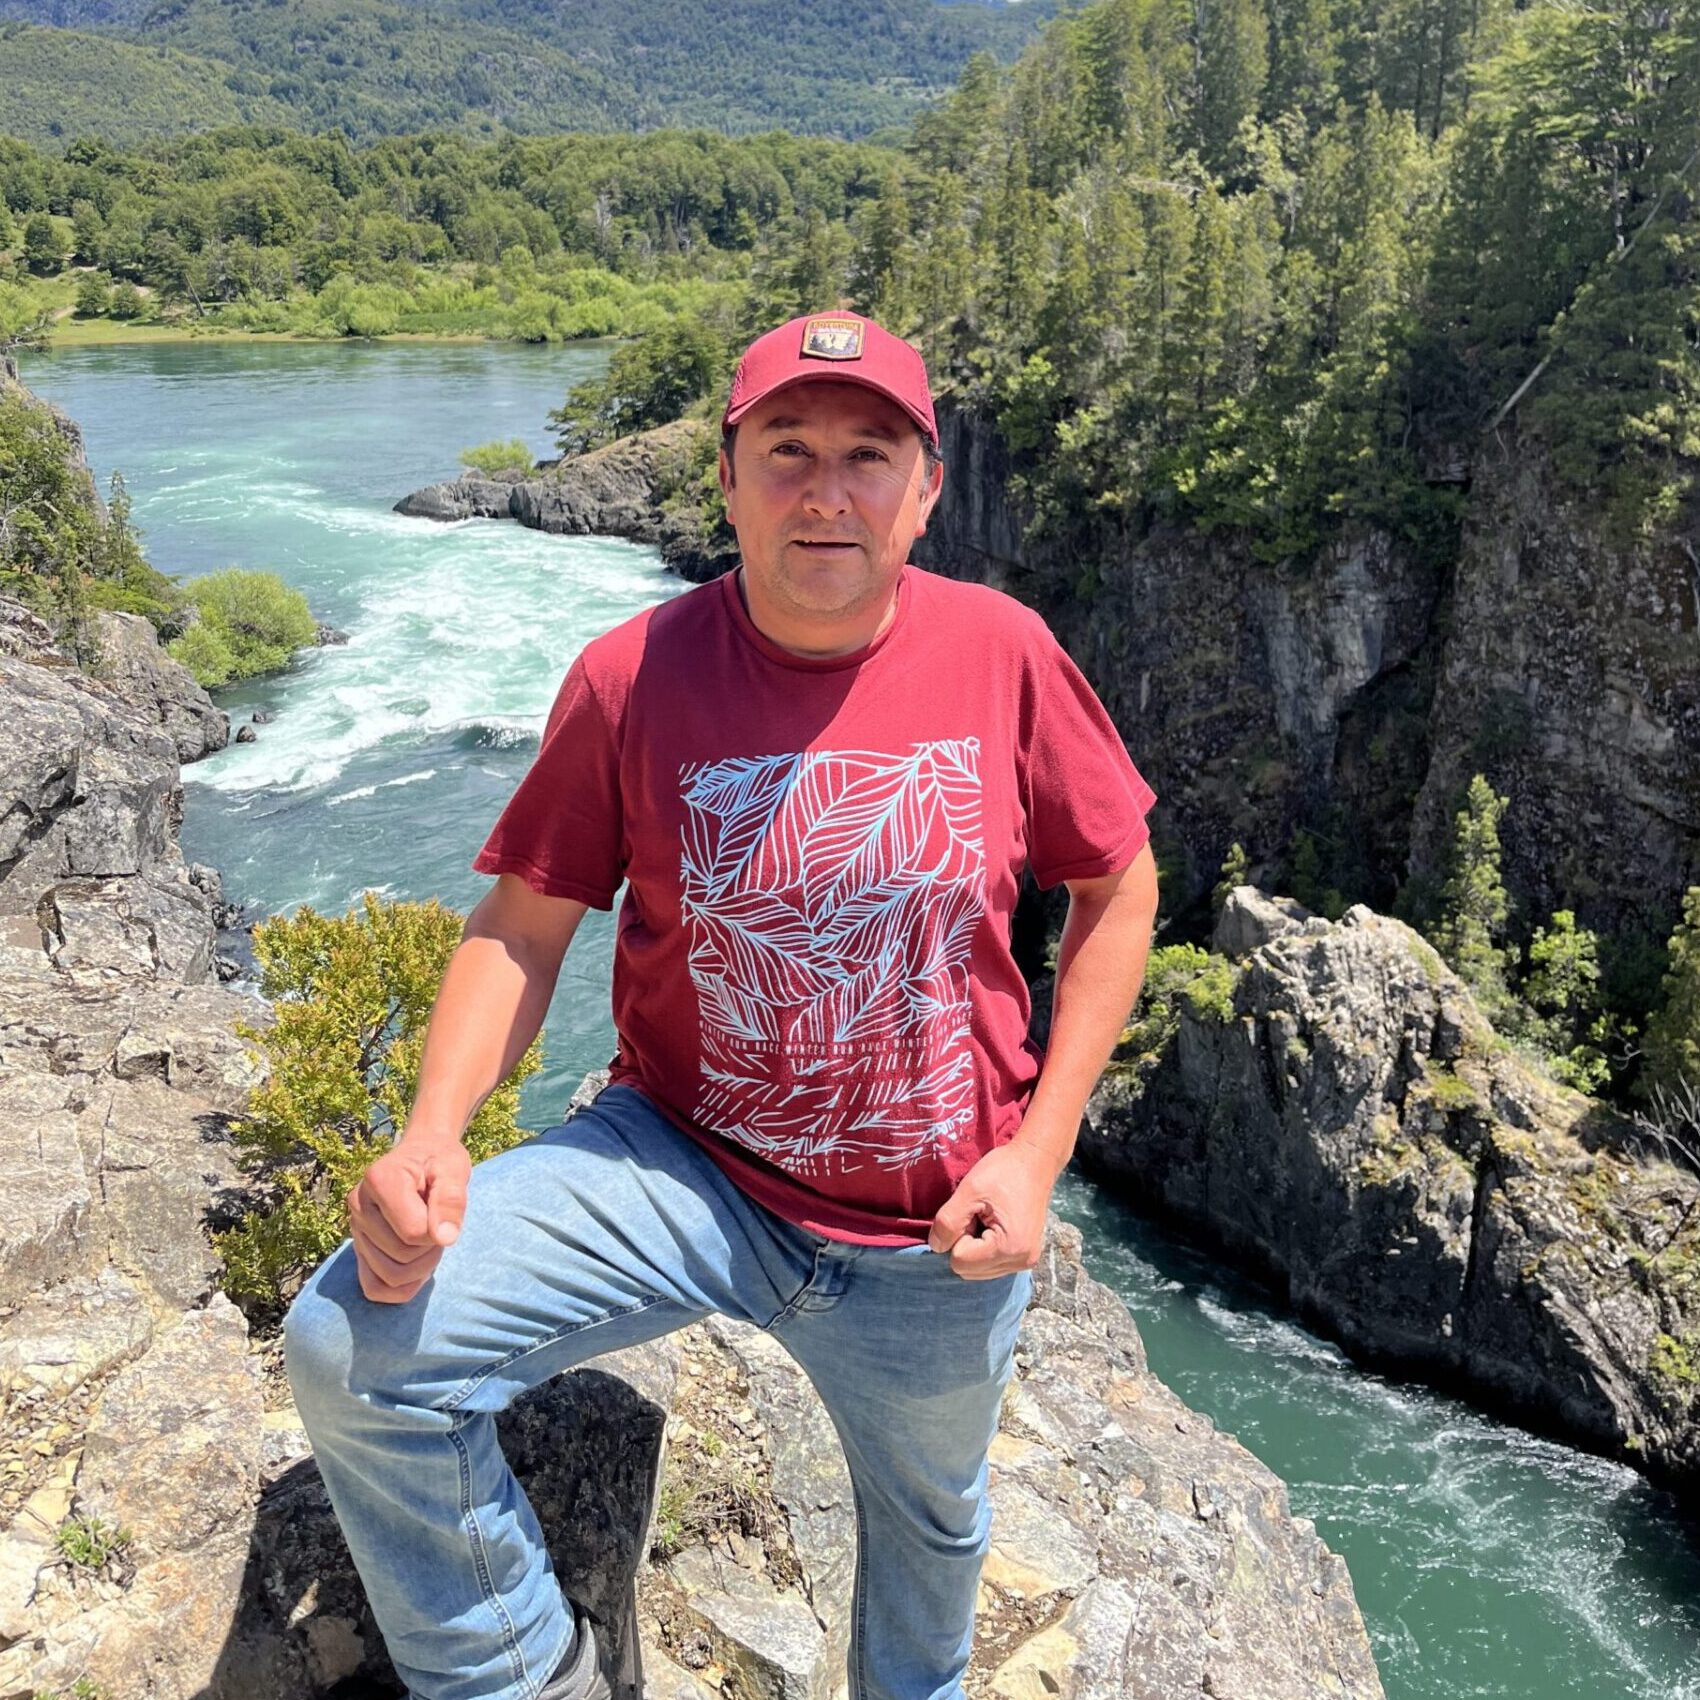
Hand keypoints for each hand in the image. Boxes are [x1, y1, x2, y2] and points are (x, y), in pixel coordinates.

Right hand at [347, 1138, 470, 1303]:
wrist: (422, 1155)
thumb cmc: (439, 1162)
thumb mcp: (454, 1170)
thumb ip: (451, 1200)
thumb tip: (445, 1238)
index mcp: (379, 1180)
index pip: (413, 1232)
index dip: (437, 1229)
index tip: (441, 1209)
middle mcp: (358, 1205)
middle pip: (401, 1257)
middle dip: (430, 1248)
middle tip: (438, 1224)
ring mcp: (354, 1229)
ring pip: (390, 1277)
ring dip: (420, 1267)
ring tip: (427, 1238)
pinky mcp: (357, 1247)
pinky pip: (374, 1288)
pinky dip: (401, 1287)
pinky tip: (417, 1265)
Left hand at [927, 1141, 1056, 1279]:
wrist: (1034, 1161)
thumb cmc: (1003, 1171)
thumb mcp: (969, 1191)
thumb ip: (948, 1222)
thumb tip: (936, 1247)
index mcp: (1009, 1247)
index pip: (960, 1261)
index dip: (958, 1235)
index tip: (973, 1212)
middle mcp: (1021, 1261)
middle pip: (968, 1270)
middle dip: (965, 1243)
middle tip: (979, 1215)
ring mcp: (1025, 1262)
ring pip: (977, 1271)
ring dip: (974, 1247)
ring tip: (987, 1219)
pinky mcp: (1025, 1257)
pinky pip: (990, 1265)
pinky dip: (985, 1249)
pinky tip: (994, 1226)